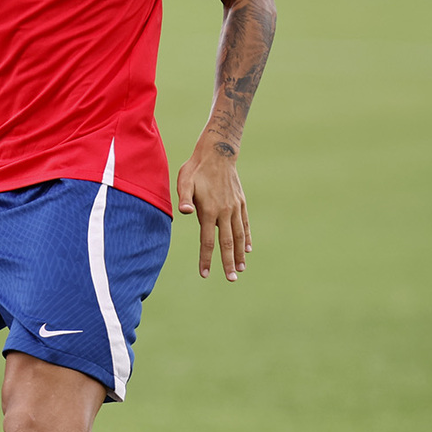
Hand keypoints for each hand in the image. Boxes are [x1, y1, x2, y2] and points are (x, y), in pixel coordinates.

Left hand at [176, 148, 250, 280]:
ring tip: (241, 269)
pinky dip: (247, 237)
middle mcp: (224, 212)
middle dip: (228, 263)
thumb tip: (184, 212)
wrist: (218, 152)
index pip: (208, 241)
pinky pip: (244, 224)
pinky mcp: (241, 202)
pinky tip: (248, 249)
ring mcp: (235, 207)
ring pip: (238, 235)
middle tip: (231, 279)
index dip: (206, 259)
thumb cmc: (196, 168)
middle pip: (227, 243)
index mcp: (209, 210)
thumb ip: (184, 198)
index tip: (205, 274)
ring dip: (239, 254)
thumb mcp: (185, 181)